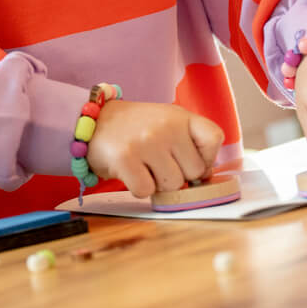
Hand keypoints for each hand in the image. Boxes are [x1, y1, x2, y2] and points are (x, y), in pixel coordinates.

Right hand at [86, 101, 223, 198]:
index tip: (189, 160)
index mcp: (180, 116)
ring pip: (172, 185)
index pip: (214, 138)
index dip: (207, 158)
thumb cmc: (135, 128)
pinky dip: (138, 187)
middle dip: (177, 174)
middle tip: (157, 161)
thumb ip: (189, 143)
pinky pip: (146, 191)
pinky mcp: (126, 158)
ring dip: (157, 183)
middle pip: (194, 172)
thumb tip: (205, 177)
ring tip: (142, 164)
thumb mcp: (167, 122)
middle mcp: (167, 126)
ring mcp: (146, 141)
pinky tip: (130, 171)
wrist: (92, 121)